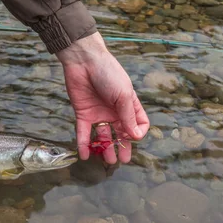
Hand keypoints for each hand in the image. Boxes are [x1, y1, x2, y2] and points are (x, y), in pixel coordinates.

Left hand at [56, 32, 148, 163]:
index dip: (138, 133)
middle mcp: (114, 111)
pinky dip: (84, 144)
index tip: (133, 137)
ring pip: (103, 136)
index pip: (139, 124)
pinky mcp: (83, 114)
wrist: (84, 62)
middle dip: (122, 147)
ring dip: (105, 148)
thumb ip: (128, 116)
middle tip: (121, 161)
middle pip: (121, 134)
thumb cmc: (108, 73)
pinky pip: (84, 132)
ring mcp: (98, 114)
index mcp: (129, 105)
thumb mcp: (123, 95)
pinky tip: (85, 156)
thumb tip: (137, 137)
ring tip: (107, 161)